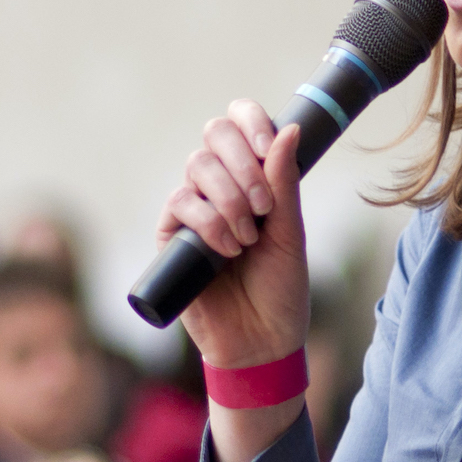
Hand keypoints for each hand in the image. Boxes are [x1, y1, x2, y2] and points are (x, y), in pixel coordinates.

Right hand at [161, 100, 312, 369]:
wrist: (261, 340)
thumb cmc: (281, 287)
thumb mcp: (290, 232)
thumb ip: (285, 182)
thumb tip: (291, 129)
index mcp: (253, 176)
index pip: (239, 123)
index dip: (250, 121)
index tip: (267, 144)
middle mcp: (220, 185)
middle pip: (214, 135)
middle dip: (242, 163)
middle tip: (265, 205)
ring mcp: (193, 208)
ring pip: (197, 167)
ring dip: (229, 198)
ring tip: (249, 240)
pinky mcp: (171, 236)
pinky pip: (180, 203)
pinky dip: (208, 222)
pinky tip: (227, 250)